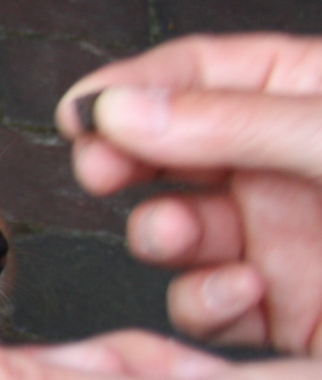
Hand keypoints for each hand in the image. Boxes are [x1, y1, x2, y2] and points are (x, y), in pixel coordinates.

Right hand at [60, 34, 321, 355]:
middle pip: (169, 149)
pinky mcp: (282, 309)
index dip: (134, 86)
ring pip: (175, 229)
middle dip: (124, 161)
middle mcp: (283, 167)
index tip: (81, 112)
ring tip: (174, 236)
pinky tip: (242, 292)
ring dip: (159, 234)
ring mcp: (280, 239)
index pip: (199, 71)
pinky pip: (208, 305)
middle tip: (100, 172)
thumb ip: (234, 123)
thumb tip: (122, 112)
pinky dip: (207, 303)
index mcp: (305, 97)